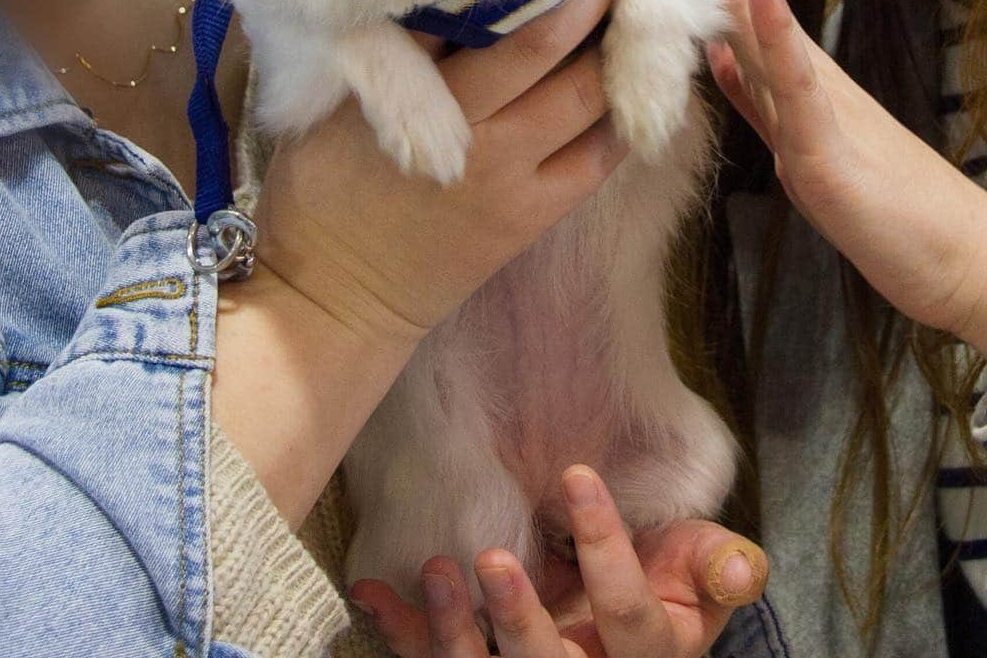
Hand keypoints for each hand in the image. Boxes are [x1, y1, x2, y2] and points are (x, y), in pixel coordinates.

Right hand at [214, 0, 635, 524]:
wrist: (336, 300)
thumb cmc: (318, 197)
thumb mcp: (335, 110)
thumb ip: (386, 53)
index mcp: (418, 99)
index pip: (490, 21)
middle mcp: (477, 134)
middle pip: (548, 49)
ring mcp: (514, 180)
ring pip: (586, 100)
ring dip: (617, 49)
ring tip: (641, 6)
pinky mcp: (534, 220)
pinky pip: (596, 162)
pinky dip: (621, 120)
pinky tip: (637, 85)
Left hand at [351, 466, 766, 657]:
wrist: (621, 613)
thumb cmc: (666, 578)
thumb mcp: (701, 567)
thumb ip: (720, 564)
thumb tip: (743, 567)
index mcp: (648, 653)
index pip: (629, 613)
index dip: (607, 549)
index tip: (576, 475)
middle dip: (519, 622)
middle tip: (493, 559)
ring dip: (452, 634)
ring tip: (436, 572)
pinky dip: (401, 630)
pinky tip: (372, 589)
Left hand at [649, 0, 986, 353]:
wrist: (943, 250)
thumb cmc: (871, 196)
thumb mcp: (795, 138)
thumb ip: (756, 92)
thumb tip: (715, 52)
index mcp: (774, 66)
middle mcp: (788, 64)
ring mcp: (808, 93)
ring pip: (750, 5)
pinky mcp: (824, 137)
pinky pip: (794, 73)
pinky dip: (773, 24)